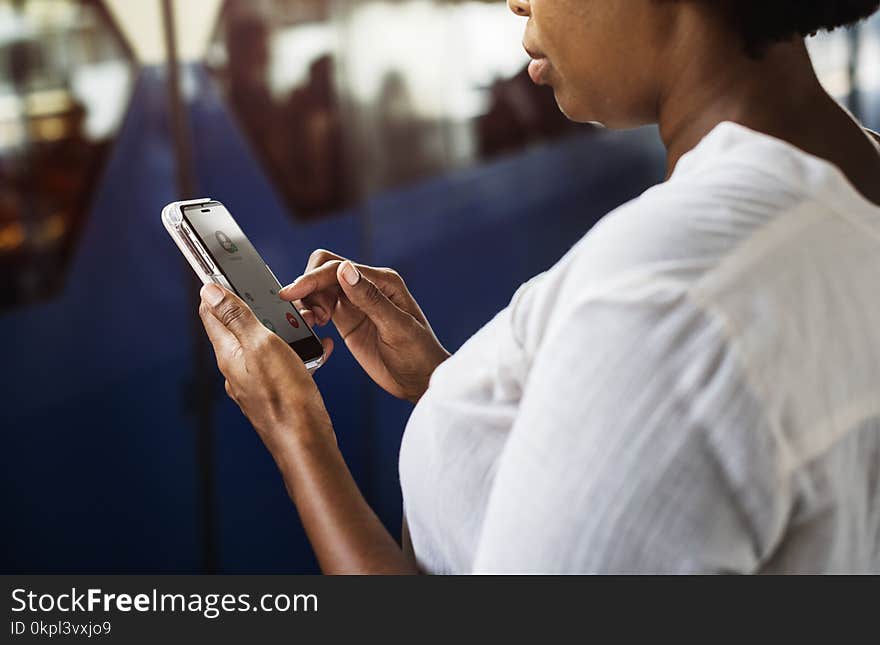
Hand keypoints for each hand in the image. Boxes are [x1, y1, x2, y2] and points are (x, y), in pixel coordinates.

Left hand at [198, 283, 335, 457]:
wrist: (307, 443)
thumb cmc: (285, 397)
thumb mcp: (262, 345)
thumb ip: (237, 317)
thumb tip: (210, 291)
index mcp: (228, 353)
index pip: (212, 311)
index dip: (218, 288)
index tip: (227, 271)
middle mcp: (236, 368)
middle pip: (240, 326)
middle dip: (260, 309)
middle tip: (280, 301)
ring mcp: (254, 381)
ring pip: (265, 343)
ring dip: (283, 329)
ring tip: (304, 326)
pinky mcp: (274, 391)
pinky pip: (282, 362)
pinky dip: (296, 351)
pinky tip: (315, 351)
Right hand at [279, 249, 449, 402]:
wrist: (421, 382)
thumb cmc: (419, 355)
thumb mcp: (397, 328)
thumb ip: (370, 298)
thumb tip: (345, 270)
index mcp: (383, 281)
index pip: (338, 268)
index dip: (312, 278)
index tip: (292, 293)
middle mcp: (367, 287)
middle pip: (324, 271)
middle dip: (308, 287)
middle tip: (309, 315)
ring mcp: (356, 303)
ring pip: (319, 288)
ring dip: (308, 301)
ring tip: (313, 323)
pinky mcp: (347, 320)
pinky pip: (321, 306)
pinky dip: (311, 313)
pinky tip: (315, 327)